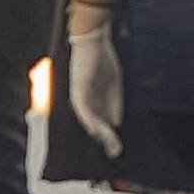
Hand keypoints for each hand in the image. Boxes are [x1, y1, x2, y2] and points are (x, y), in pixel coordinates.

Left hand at [67, 20, 124, 151]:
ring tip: (110, 145)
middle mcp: (84, 100)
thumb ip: (113, 102)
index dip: (107, 135)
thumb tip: (116, 123)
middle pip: (93, 125)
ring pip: (89, 120)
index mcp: (93, 100)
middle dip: (104, 140)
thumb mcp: (113, 84)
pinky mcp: (77, 90)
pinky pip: (83, 110)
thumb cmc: (101, 57)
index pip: (99, 122)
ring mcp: (79, 96)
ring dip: (100, 134)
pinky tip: (99, 130)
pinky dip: (91, 120)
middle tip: (114, 154)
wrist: (92, 39)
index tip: (116, 148)